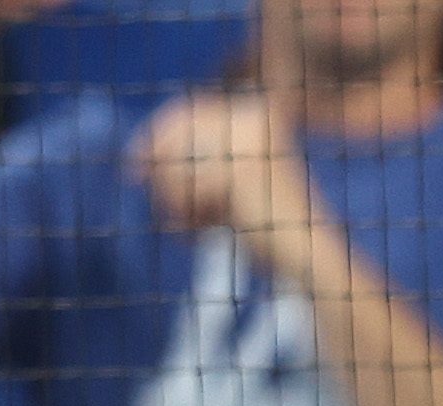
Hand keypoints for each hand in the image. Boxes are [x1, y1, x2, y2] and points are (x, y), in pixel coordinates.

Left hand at [133, 92, 317, 246]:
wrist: (307, 258)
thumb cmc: (266, 228)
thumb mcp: (225, 187)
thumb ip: (190, 166)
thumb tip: (137, 160)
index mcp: (256, 114)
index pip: (190, 111)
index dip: (156, 134)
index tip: (135, 164)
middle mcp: (253, 118)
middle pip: (177, 131)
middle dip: (158, 166)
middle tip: (145, 190)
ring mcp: (248, 143)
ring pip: (175, 161)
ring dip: (169, 195)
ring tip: (187, 223)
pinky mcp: (240, 172)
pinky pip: (183, 186)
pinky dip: (184, 213)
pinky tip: (203, 230)